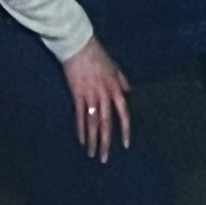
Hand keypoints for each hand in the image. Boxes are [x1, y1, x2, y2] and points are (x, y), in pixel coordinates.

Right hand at [62, 35, 130, 162]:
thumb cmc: (97, 54)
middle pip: (107, 122)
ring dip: (93, 140)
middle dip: (107, 142)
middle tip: (105, 159)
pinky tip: (82, 141)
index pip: (123, 112)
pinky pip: (80, 116)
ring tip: (92, 155)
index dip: (125, 129)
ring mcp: (91, 95)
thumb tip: (128, 91)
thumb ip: (122, 80)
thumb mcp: (114, 66)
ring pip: (94, 123)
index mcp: (115, 87)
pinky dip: (81, 130)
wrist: (79, 45)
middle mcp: (105, 93)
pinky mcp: (77, 95)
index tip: (126, 144)